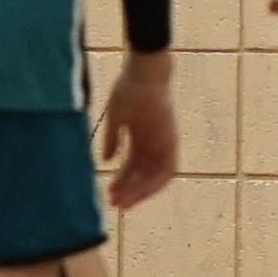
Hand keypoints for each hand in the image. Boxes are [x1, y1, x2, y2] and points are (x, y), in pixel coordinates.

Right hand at [102, 53, 179, 208]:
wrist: (145, 72)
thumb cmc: (129, 88)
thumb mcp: (116, 118)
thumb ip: (112, 140)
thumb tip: (105, 161)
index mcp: (140, 137)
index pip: (133, 166)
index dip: (122, 181)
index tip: (109, 193)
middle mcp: (154, 143)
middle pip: (143, 175)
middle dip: (129, 190)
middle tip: (113, 203)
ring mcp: (164, 143)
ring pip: (154, 177)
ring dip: (139, 191)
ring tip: (122, 202)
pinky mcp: (171, 141)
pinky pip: (167, 170)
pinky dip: (154, 183)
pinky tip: (137, 191)